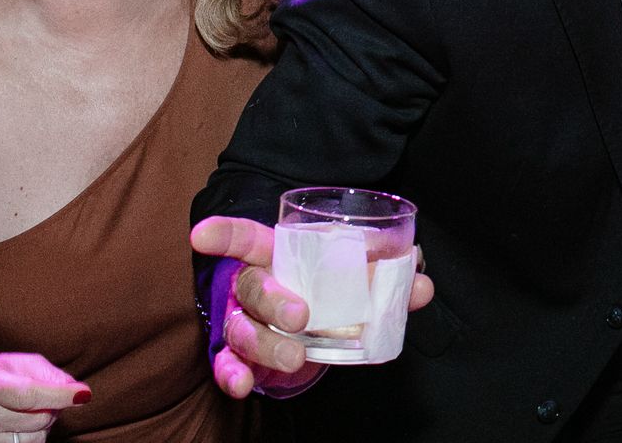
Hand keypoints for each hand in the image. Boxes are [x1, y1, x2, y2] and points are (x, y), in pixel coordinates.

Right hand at [0, 351, 89, 442]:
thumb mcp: (19, 364)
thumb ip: (51, 374)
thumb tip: (77, 392)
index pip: (29, 394)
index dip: (59, 396)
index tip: (83, 394)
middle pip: (38, 419)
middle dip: (52, 409)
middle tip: (43, 398)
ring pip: (34, 439)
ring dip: (42, 426)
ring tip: (25, 412)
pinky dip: (30, 438)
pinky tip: (18, 426)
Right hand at [189, 216, 435, 398]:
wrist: (319, 323)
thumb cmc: (335, 285)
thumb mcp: (363, 275)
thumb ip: (391, 276)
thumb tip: (421, 286)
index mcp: (278, 254)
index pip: (247, 238)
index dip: (225, 235)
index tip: (200, 235)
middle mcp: (254, 285)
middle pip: (251, 286)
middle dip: (273, 300)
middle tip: (301, 315)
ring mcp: (246, 322)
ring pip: (242, 330)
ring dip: (266, 344)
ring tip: (295, 355)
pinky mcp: (245, 357)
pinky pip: (229, 365)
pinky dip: (232, 376)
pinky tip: (243, 385)